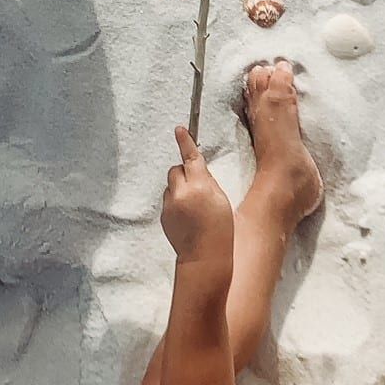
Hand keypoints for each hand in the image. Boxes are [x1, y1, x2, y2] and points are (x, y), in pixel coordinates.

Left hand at [160, 126, 233, 258]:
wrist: (204, 255)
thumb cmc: (220, 227)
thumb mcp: (220, 198)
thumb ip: (207, 182)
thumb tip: (196, 171)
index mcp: (200, 185)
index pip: (190, 157)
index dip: (185, 141)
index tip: (179, 129)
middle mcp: (181, 192)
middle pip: (177, 170)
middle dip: (184, 173)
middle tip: (197, 186)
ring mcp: (170, 204)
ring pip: (171, 185)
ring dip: (180, 189)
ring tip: (194, 207)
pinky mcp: (163, 215)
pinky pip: (169, 200)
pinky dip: (176, 203)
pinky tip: (187, 217)